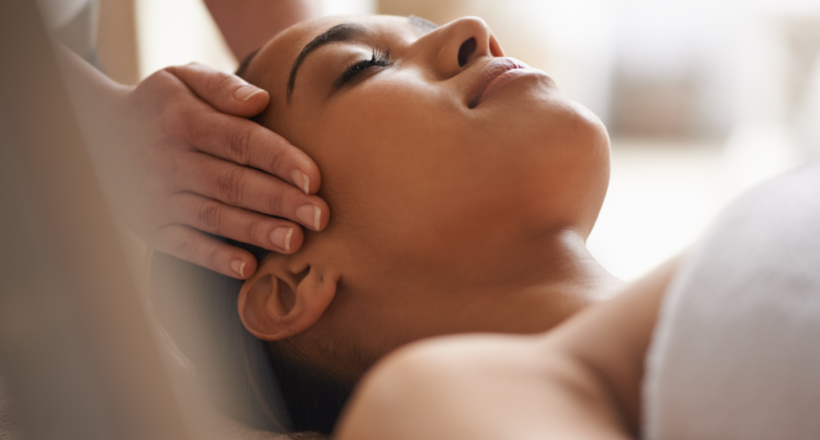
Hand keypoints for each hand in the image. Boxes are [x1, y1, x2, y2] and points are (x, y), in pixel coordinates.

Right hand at [69, 58, 328, 278]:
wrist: (97, 132)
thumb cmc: (162, 105)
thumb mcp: (184, 77)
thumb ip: (223, 87)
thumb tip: (261, 101)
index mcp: (185, 121)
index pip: (241, 142)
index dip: (280, 160)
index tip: (315, 178)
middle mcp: (170, 161)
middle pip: (233, 183)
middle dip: (280, 201)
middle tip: (320, 216)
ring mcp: (157, 196)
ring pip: (214, 216)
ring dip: (255, 231)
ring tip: (295, 240)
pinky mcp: (149, 225)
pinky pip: (182, 245)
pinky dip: (213, 258)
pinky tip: (246, 267)